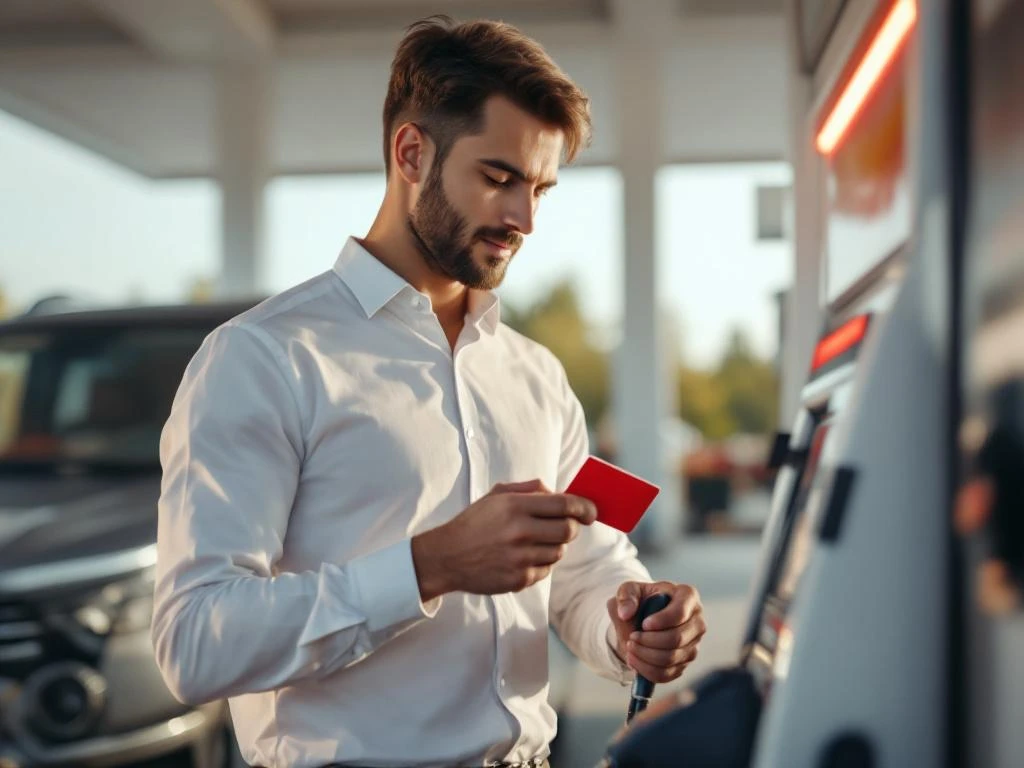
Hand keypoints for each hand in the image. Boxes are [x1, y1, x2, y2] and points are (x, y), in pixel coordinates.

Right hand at [412, 479, 596, 600]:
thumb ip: (530, 489)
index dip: (585, 507)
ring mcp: (520, 558)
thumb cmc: (475, 522)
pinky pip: (546, 570)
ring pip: (560, 552)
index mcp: (515, 506)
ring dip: (555, 546)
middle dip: (572, 527)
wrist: (446, 557)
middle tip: (565, 526)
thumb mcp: (497, 495)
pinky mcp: (518, 580)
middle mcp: (520, 531)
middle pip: (568, 530)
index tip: (591, 511)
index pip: (565, 504)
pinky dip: (541, 563)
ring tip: (535, 541)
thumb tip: (560, 492)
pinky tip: (523, 557)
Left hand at [606, 580, 704, 683]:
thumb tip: (625, 613)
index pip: (680, 613)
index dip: (661, 621)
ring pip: (672, 658)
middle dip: (649, 641)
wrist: (641, 618)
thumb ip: (625, 596)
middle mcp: (697, 621)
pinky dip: (647, 670)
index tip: (643, 625)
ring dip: (645, 656)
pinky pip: (668, 674)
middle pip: (677, 639)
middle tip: (631, 638)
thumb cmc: (640, 599)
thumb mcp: (629, 589)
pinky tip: (633, 660)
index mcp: (687, 596)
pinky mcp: (685, 662)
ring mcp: (694, 644)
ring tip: (630, 647)